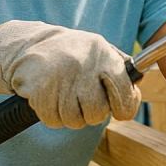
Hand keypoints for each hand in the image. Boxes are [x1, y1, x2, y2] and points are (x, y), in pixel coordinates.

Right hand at [0, 20, 138, 129]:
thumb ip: (122, 67)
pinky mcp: (40, 90)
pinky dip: (53, 117)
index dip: (125, 107)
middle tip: (85, 103)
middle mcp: (84, 65)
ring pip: (75, 120)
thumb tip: (136, 87)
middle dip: (92, 113)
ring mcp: (61, 78)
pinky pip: (54, 120)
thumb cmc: (73, 52)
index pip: (124, 93)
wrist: (29, 44)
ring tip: (66, 100)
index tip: (121, 111)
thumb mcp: (101, 49)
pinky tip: (51, 101)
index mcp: (104, 55)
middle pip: (98, 112)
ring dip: (71, 117)